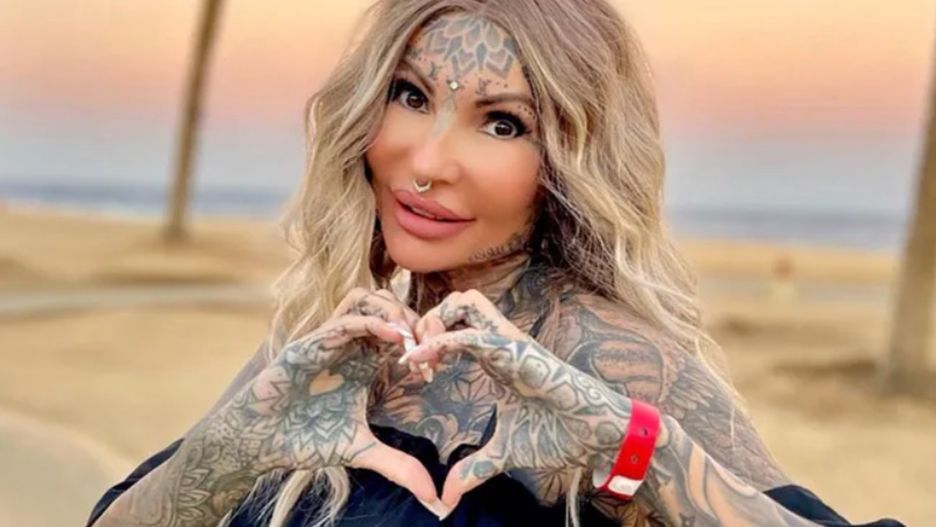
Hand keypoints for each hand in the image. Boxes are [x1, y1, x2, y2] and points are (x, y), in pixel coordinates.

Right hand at [197, 288, 449, 517]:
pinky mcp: (310, 342)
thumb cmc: (306, 441)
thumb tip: (433, 499)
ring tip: (412, 338)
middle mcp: (349, 345)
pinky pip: (345, 319)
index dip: (424, 341)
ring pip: (367, 299)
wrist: (260, 443)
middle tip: (433, 345)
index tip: (436, 366)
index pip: (401, 332)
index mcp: (364, 362)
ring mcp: (329, 340)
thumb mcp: (362, 452)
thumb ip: (399, 466)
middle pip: (389, 306)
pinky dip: (372, 322)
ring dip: (394, 311)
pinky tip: (394, 338)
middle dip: (416, 321)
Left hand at [401, 290, 633, 509]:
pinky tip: (425, 360)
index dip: (428, 341)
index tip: (414, 372)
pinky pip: (475, 334)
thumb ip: (474, 468)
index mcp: (494, 357)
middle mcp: (500, 342)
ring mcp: (510, 343)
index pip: (456, 325)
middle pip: (458, 301)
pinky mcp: (518, 352)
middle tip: (416, 357)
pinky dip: (444, 341)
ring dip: (436, 321)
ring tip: (422, 355)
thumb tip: (448, 496)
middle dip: (427, 320)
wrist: (594, 437)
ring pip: (466, 301)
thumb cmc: (557, 435)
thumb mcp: (503, 453)